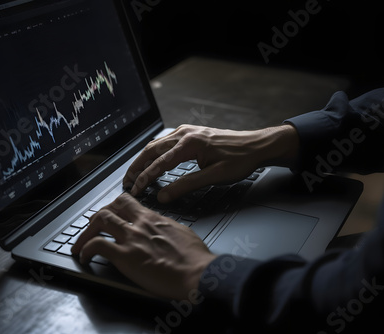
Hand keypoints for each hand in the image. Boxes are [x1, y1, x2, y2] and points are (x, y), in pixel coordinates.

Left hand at [71, 193, 216, 299]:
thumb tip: (163, 229)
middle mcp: (139, 224)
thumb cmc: (195, 258)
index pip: (127, 202)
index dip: (113, 207)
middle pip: (110, 208)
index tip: (109, 214)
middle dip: (97, 217)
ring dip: (85, 232)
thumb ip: (167, 228)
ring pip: (100, 221)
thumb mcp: (182, 233)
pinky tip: (84, 257)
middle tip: (92, 229)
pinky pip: (97, 245)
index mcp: (153, 218)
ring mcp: (131, 238)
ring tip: (79, 244)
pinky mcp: (125, 256)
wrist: (198, 272)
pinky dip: (86, 249)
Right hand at [123, 124, 298, 201]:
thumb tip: (164, 196)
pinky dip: (154, 151)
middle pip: (151, 150)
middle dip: (137, 166)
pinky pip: (166, 141)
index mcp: (189, 144)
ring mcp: (188, 131)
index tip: (135, 190)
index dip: (145, 178)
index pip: (159, 164)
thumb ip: (186, 185)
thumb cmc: (240, 160)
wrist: (257, 145)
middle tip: (127, 181)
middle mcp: (185, 133)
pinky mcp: (192, 132)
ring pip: (157, 144)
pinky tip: (152, 159)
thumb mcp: (214, 176)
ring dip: (144, 158)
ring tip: (134, 172)